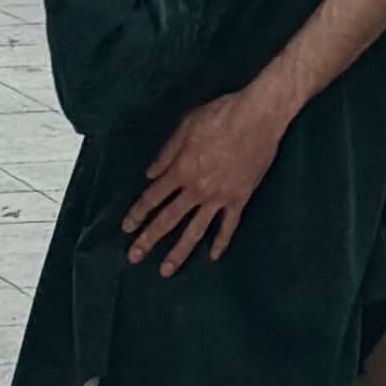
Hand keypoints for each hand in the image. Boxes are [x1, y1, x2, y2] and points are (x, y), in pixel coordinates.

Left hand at [122, 88, 287, 270]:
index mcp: (181, 170)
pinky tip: (213, 257)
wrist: (259, 116)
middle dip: (148, 239)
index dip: (137, 213)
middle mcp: (196, 190)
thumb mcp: (187, 125)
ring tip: (166, 270)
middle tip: (134, 257)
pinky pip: (228, 225)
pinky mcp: (239, 198)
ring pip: (195, 230)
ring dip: (178, 251)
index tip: (126, 228)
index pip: (153, 197)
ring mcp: (218, 197)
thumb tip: (149, 175)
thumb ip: (167, 152)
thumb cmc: (221, 115)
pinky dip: (221, 241)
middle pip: (168, 219)